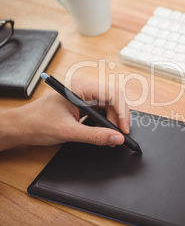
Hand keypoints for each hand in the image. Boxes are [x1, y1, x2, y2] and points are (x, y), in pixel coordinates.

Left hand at [0, 78, 129, 150]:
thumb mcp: (69, 132)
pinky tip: (102, 131)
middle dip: (118, 117)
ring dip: (112, 120)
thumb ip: (95, 136)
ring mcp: (83, 95)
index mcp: (80, 87)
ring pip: (109, 104)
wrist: (20, 128)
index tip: (123, 130)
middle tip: (118, 136)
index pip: (112, 94)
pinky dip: (105, 121)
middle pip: (113, 99)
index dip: (122, 112)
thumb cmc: (37, 123)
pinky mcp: (82, 103)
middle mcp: (84, 88)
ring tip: (110, 135)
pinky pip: (101, 109)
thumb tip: (116, 138)